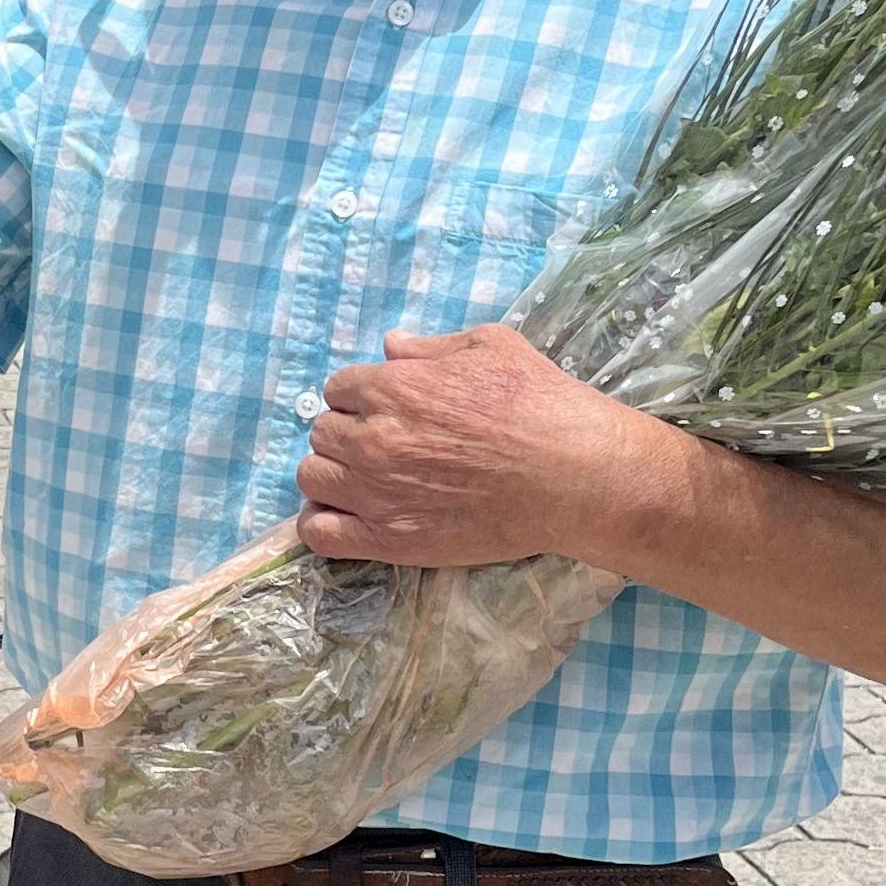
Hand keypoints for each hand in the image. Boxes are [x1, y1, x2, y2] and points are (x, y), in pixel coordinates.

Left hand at [294, 324, 685, 573]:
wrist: (574, 476)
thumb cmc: (540, 403)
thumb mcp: (490, 347)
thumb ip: (430, 347)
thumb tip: (391, 345)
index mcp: (390, 386)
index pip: (338, 389)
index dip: (360, 399)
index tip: (384, 412)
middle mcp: (372, 438)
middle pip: (323, 433)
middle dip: (348, 436)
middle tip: (385, 448)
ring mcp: (375, 492)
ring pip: (312, 479)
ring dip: (332, 477)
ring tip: (365, 483)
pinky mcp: (388, 540)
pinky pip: (319, 534)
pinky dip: (321, 525)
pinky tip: (347, 519)